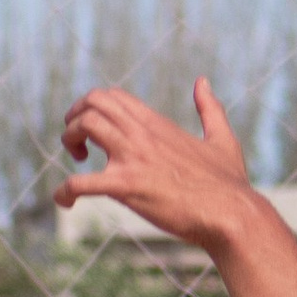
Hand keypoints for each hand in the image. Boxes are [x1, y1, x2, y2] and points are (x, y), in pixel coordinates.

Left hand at [56, 76, 259, 255]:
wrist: (231, 214)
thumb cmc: (229, 183)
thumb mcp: (223, 138)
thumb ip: (210, 109)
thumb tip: (202, 82)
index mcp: (157, 124)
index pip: (113, 96)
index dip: (94, 107)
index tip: (94, 131)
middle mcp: (141, 134)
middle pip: (93, 102)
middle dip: (75, 117)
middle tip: (77, 143)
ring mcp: (133, 158)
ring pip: (84, 126)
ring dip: (69, 140)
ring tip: (76, 163)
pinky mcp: (127, 187)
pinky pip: (81, 182)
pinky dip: (64, 191)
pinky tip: (64, 201)